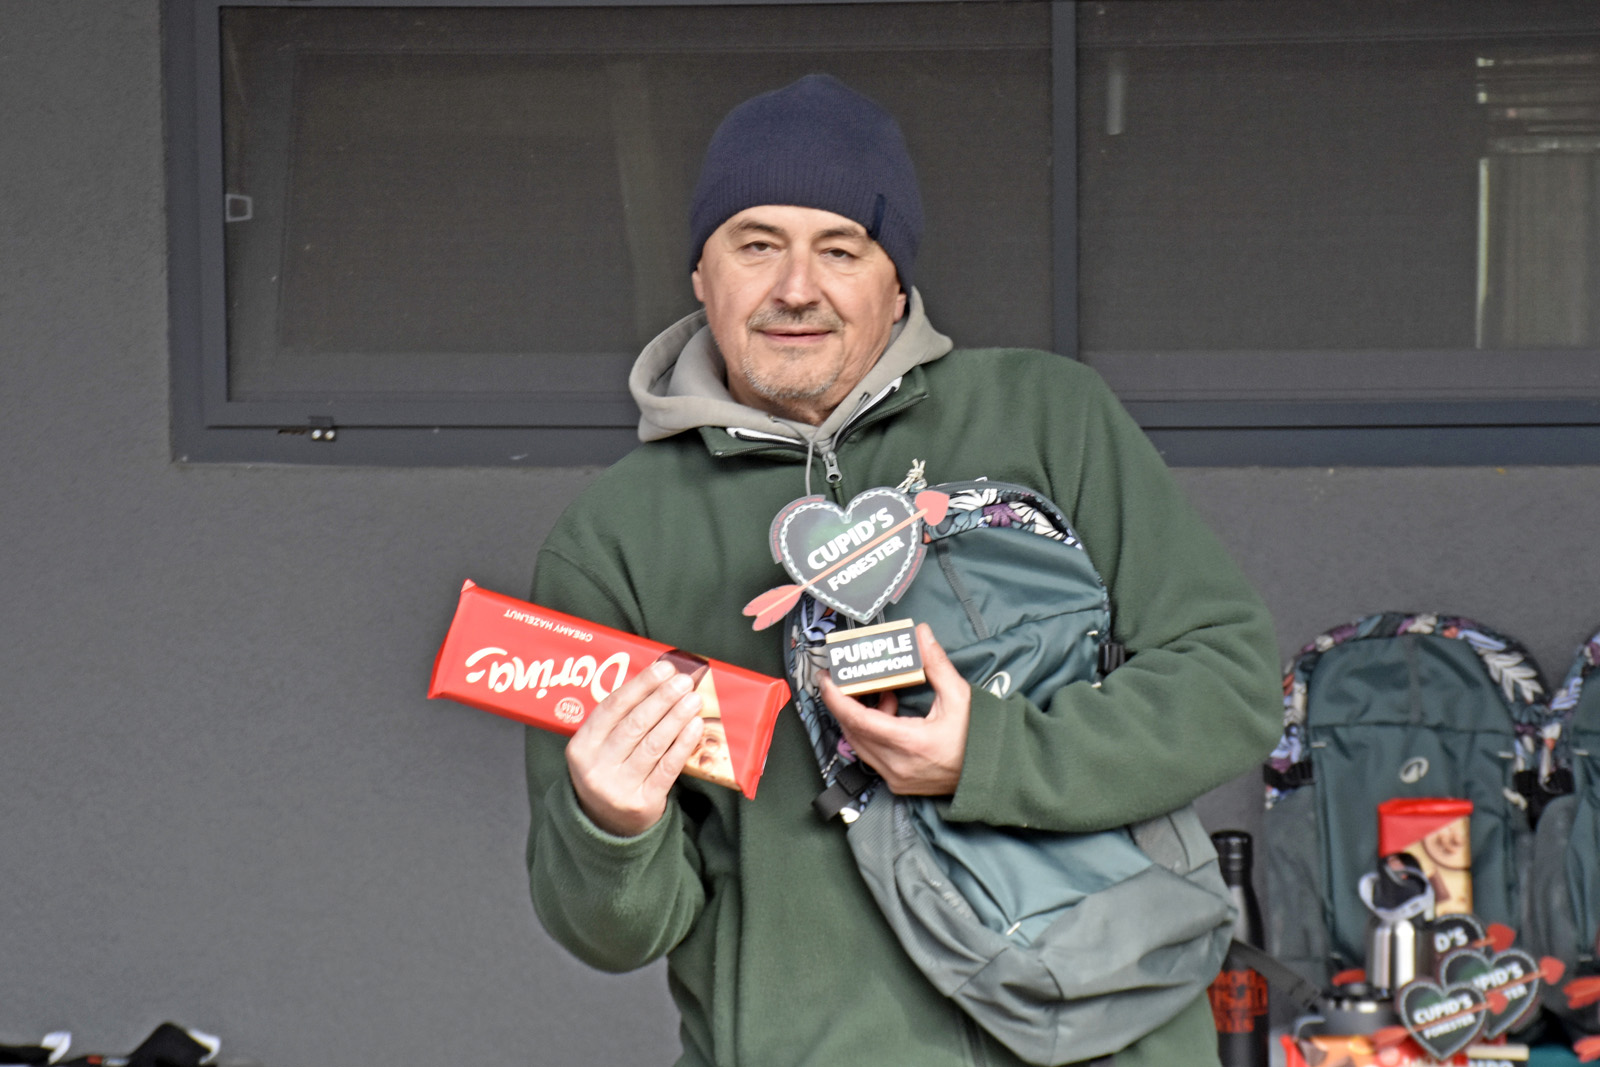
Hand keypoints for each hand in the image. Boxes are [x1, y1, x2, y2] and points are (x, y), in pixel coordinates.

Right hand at [565, 659, 704, 836]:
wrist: (606, 825)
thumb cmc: (608, 772)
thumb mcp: (598, 747)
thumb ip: (619, 719)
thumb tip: (657, 679)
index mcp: (581, 746)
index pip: (612, 707)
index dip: (640, 685)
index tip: (663, 667)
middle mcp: (596, 767)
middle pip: (634, 724)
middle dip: (663, 698)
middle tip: (684, 681)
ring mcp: (619, 787)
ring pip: (653, 744)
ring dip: (676, 718)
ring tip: (693, 699)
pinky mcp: (643, 803)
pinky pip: (667, 768)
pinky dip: (683, 744)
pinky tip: (695, 727)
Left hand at [821, 623, 969, 794]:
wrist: (994, 775)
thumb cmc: (979, 737)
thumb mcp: (959, 696)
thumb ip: (936, 664)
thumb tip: (921, 634)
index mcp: (909, 743)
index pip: (858, 720)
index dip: (836, 698)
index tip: (825, 679)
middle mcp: (896, 765)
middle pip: (852, 731)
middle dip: (844, 704)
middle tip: (843, 679)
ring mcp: (896, 778)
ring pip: (859, 745)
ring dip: (859, 718)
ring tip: (880, 693)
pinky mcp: (898, 783)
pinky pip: (872, 756)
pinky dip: (871, 733)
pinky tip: (890, 714)